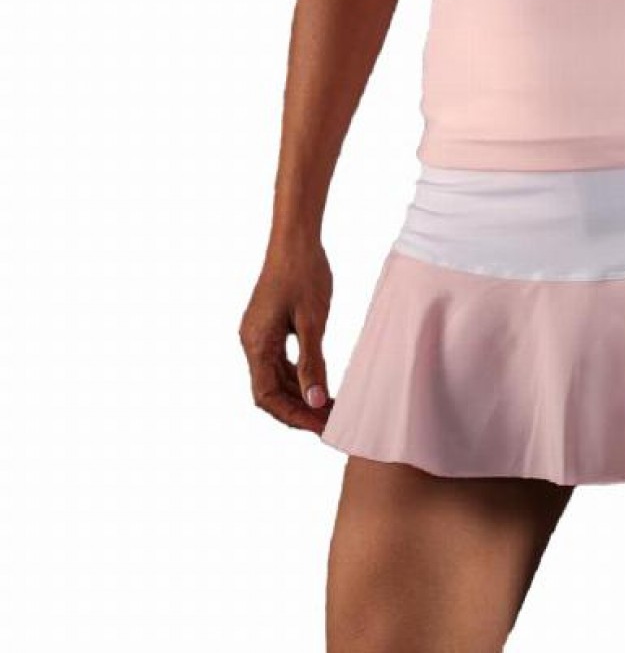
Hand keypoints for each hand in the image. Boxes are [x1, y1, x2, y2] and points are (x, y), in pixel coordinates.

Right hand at [239, 239, 333, 434]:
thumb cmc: (305, 273)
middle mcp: (252, 342)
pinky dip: (299, 377)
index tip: (319, 426)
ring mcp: (259, 335)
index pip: (267, 396)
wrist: (296, 239)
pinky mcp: (269, 328)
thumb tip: (316, 402)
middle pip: (269, 392)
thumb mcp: (313, 321)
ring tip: (329, 409)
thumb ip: (313, 363)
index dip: (292, 415)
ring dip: (299, 396)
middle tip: (330, 423)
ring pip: (275, 378)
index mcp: (256, 342)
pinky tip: (320, 385)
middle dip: (298, 410)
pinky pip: (281, 362)